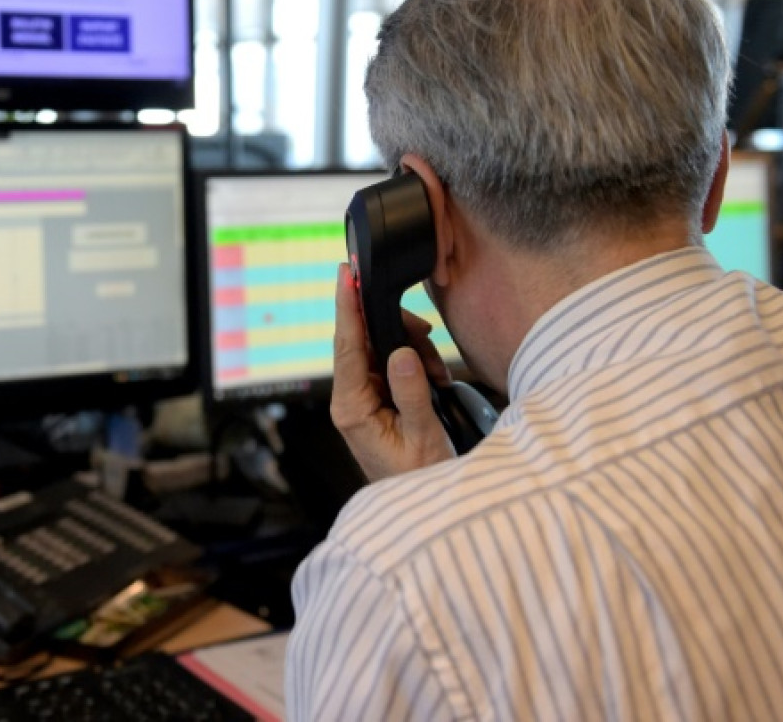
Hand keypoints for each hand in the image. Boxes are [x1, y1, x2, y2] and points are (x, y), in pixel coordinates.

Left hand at [331, 263, 454, 481]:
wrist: (423, 507)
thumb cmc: (420, 478)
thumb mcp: (423, 437)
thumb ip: (412, 394)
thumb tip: (401, 353)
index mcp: (352, 408)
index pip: (345, 347)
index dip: (346, 307)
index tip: (346, 275)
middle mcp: (350, 399)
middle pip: (362, 341)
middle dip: (395, 328)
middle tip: (426, 336)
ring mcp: (361, 398)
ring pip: (379, 349)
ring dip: (410, 349)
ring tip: (437, 374)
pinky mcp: (374, 398)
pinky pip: (389, 364)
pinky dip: (413, 362)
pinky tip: (433, 378)